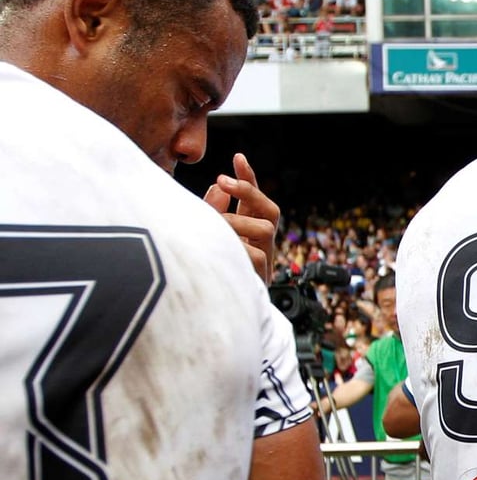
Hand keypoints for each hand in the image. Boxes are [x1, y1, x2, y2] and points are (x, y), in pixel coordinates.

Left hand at [205, 153, 279, 284]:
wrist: (215, 322)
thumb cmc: (204, 273)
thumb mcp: (204, 236)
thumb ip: (211, 212)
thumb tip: (216, 187)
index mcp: (248, 233)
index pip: (254, 201)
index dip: (248, 179)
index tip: (237, 157)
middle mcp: (261, 245)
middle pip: (270, 211)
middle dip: (248, 192)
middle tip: (222, 182)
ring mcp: (263, 262)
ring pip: (264, 230)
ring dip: (236, 223)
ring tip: (214, 228)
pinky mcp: (258, 281)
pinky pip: (254, 258)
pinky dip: (236, 249)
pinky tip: (219, 250)